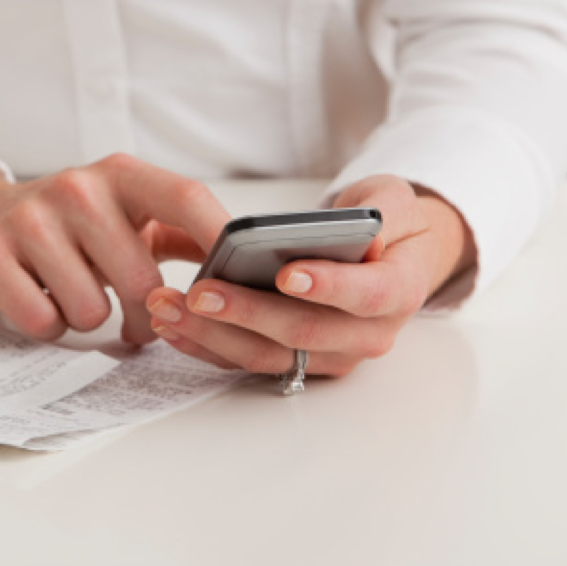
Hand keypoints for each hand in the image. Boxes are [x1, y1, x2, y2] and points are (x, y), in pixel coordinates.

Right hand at [0, 154, 229, 342]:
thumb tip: (245, 262)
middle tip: (135, 320)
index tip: (242, 278)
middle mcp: (75, 188)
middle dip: (145, 318)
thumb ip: (180, 232)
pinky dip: (48, 328)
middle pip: (142, 280)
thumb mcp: (121, 214)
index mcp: (119, 176)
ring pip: (91, 311)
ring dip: (88, 321)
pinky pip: (44, 322)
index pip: (186, 197)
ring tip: (72, 295)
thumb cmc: (64, 226)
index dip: (220, 238)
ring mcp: (28, 220)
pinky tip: (39, 301)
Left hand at [145, 175, 475, 375]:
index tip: (285, 274)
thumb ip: (386, 212)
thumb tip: (362, 229)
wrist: (388, 259)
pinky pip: (246, 360)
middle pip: (303, 333)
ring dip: (212, 335)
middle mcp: (366, 335)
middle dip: (246, 313)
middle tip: (199, 292)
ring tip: (168, 307)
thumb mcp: (396, 202)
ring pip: (267, 355)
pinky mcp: (295, 363)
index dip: (327, 287)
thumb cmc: (388, 226)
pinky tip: (172, 324)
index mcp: (399, 293)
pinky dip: (206, 344)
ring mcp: (329, 355)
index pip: (366, 295)